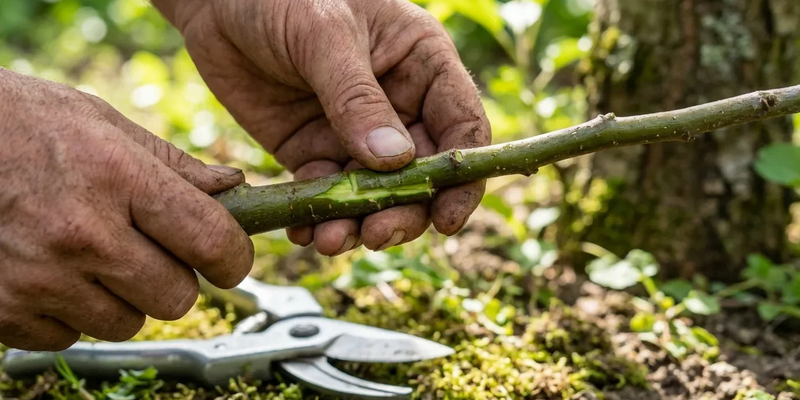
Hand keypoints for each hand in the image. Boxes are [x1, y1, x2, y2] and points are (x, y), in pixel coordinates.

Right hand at [0, 68, 253, 350]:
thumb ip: (172, 164)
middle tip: (150, 251)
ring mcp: (39, 278)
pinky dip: (71, 312)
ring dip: (123, 298)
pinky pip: (70, 336)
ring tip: (92, 256)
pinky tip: (51, 272)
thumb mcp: (99, 123)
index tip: (229, 259)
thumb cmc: (18, 123)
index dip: (233, 258)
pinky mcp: (2, 311)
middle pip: (176, 297)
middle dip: (174, 278)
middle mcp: (82, 233)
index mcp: (117, 177)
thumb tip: (234, 188)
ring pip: (127, 323)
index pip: (211, 241)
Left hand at [156, 0, 491, 254]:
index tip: (446, 219)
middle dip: (406, 211)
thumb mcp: (325, 34)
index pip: (462, 127)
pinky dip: (320, 219)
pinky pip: (326, 196)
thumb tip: (395, 163)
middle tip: (378, 235)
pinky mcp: (314, 151)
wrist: (216, 0)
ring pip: (376, 194)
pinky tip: (306, 233)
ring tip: (331, 240)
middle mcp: (399, 104)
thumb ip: (358, 97)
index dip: (462, 177)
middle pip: (423, 174)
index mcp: (423, 65)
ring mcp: (356, 133)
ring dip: (361, 223)